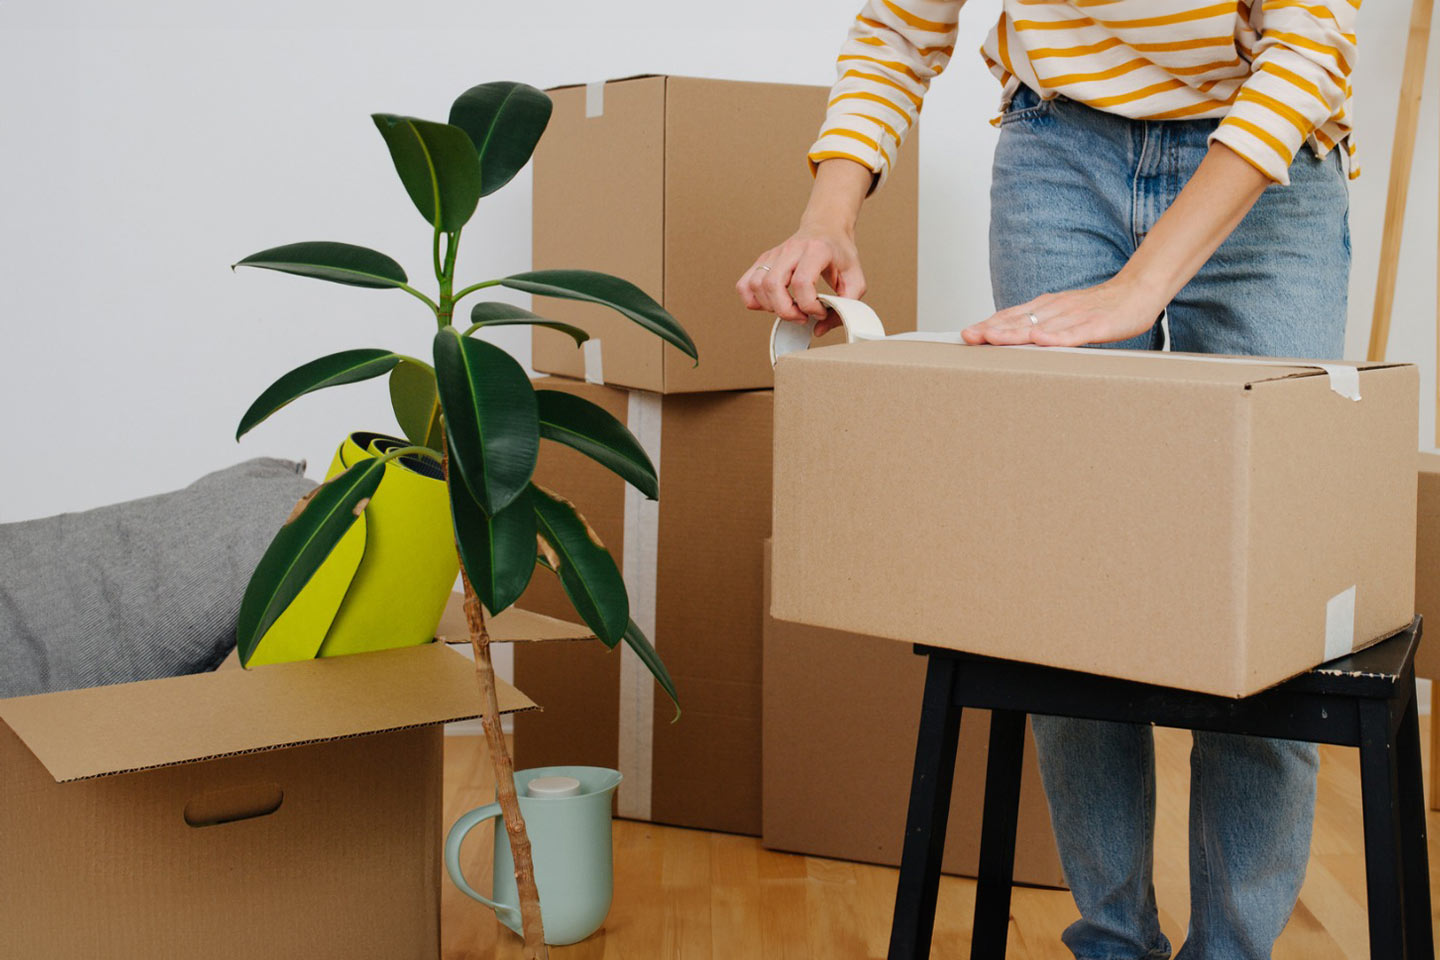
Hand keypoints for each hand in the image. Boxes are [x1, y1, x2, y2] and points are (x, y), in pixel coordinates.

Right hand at [736, 157, 872, 337]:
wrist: (827, 227)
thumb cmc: (840, 253)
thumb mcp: (856, 278)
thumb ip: (847, 306)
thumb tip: (819, 329)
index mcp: (816, 250)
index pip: (802, 283)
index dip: (810, 306)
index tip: (821, 311)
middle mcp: (791, 249)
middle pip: (773, 285)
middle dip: (786, 311)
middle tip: (802, 316)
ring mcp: (774, 254)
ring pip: (756, 285)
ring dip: (770, 307)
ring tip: (789, 309)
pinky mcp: (764, 260)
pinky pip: (745, 283)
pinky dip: (751, 299)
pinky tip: (769, 304)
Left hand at [961, 277, 1164, 346]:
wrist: (1139, 290)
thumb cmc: (1100, 308)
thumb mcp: (1064, 315)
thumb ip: (1042, 325)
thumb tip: (1015, 339)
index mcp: (1047, 307)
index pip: (1012, 316)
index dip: (989, 324)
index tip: (966, 334)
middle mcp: (1056, 309)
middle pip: (1020, 320)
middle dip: (992, 329)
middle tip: (968, 337)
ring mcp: (1076, 316)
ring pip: (1041, 325)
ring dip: (1015, 332)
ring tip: (991, 338)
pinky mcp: (1097, 324)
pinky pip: (1074, 333)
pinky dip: (1056, 337)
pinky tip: (1040, 341)